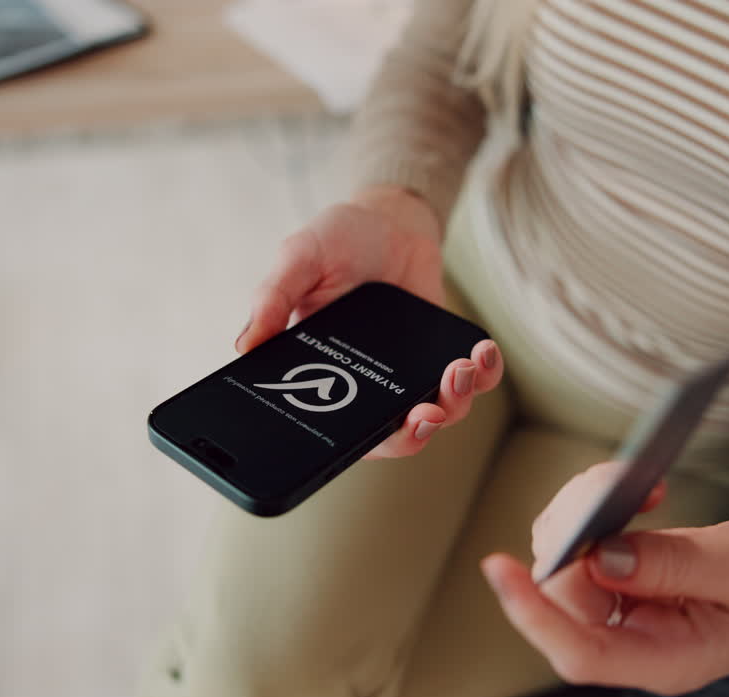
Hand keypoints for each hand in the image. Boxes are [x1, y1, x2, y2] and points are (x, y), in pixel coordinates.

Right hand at [237, 185, 502, 458]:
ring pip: (437, 415)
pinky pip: (470, 383)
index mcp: (323, 375)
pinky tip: (480, 352)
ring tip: (459, 370)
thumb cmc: (337, 240)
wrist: (390, 220)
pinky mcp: (443, 357)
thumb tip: (245, 346)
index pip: (334, 430)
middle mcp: (366, 385)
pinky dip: (483, 375)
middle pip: (391, 436)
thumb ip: (272, 297)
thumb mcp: (297, 257)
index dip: (356, 445)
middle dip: (414, 433)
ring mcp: (408, 374)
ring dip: (454, 404)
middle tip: (427, 412)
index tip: (375, 435)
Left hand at [482, 463, 728, 695]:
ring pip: (564, 559)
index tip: (501, 568)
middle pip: (562, 595)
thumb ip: (673, 567)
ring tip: (629, 480)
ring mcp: (623, 608)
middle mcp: (633, 640)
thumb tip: (601, 556)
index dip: (534, 615)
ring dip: (581, 511)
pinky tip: (632, 489)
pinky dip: (594, 506)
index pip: (580, 653)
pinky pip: (581, 540)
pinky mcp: (620, 575)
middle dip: (570, 531)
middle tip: (609, 484)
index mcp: (666, 660)